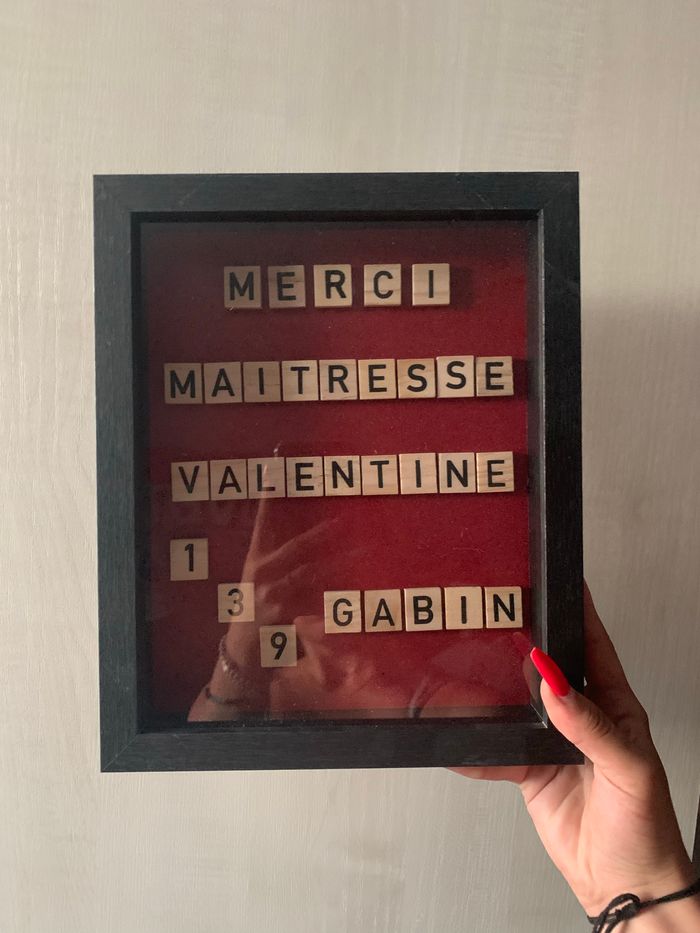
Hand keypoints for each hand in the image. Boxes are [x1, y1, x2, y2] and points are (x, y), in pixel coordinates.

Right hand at [452, 584, 698, 926]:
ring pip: (515, 704)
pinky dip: (475, 745)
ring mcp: (552, 744)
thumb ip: (590, 725)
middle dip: (523, 642)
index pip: (593, 646)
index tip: (557, 581)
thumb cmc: (647, 830)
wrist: (624, 887)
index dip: (576, 612)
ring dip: (493, 692)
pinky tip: (461, 736)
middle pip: (546, 668)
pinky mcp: (530, 771)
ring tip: (467, 671)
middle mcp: (581, 718)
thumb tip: (554, 684)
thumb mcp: (630, 770)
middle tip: (498, 617)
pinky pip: (496, 750)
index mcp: (614, 706)